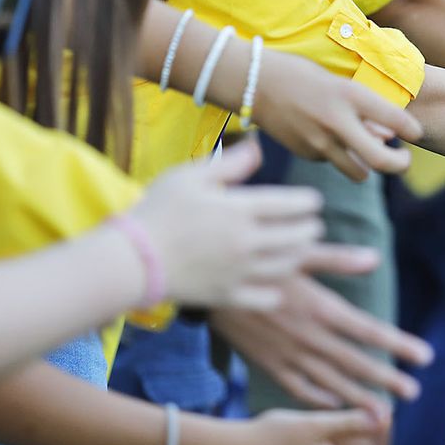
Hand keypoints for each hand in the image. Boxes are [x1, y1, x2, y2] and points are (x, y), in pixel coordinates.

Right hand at [131, 141, 326, 308]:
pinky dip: (277, 290)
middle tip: (312, 225)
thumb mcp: (190, 176)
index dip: (310, 202)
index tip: (313, 202)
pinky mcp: (228, 295)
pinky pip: (266, 297)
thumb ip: (230, 163)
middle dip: (310, 228)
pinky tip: (275, 283)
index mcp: (241, 209)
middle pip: (298, 236)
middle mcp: (247, 241)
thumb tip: (258, 147)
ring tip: (298, 249)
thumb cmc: (157, 211)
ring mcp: (239, 271)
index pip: (293, 205)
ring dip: (299, 256)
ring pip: (288, 266)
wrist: (131, 259)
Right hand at [210, 276, 433, 422]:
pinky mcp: (267, 363)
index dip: (398, 344)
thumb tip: (375, 259)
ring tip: (384, 414)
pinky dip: (319, 398)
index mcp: (319, 308)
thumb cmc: (253, 261)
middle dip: (385, 378)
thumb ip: (336, 259)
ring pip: (330, 381)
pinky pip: (298, 387)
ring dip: (358, 397)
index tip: (425, 357)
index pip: (368, 331)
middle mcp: (308, 337)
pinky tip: (336, 404)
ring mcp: (287, 354)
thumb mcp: (295, 253)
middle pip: (355, 362)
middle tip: (413, 392)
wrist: (203, 289)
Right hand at [254, 51, 420, 180]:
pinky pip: (333, 162)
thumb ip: (363, 110)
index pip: (395, 119)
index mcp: (348, 94)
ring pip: (359, 172)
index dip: (412, 130)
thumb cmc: (299, 74)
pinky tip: (332, 138)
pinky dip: (340, 156)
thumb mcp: (336, 83)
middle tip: (404, 159)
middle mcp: (336, 121)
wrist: (252, 81)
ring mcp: (319, 142)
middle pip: (381, 161)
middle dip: (400, 164)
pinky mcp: (306, 154)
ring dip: (370, 166)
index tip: (416, 133)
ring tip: (373, 153)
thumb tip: (387, 136)